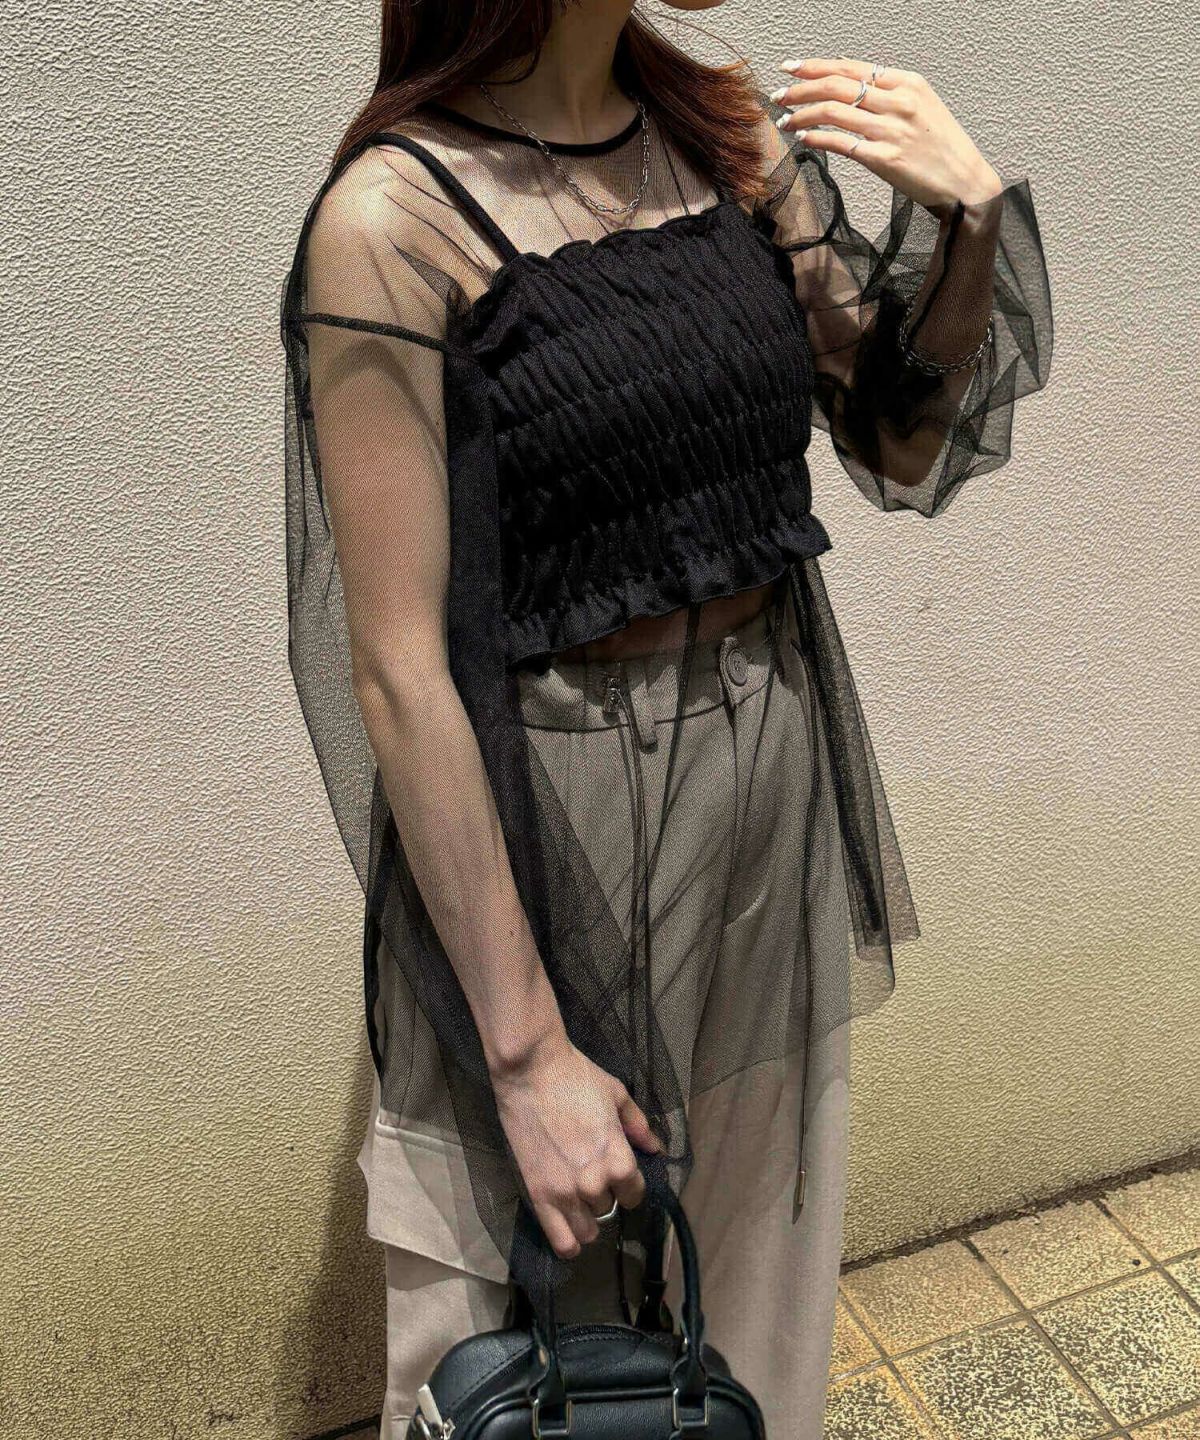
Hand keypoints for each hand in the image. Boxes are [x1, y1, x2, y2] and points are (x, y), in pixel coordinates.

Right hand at [491, 1029, 663, 1258]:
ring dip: (587, 1217)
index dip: (630, 1185)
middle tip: (592, 1175)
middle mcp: (595, 1183)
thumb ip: (638, 1126)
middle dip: (605, 1194)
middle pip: (609, 1209)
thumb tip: (655, 1149)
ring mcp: (565, 1193)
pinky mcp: (539, 1195)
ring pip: (587, 1230)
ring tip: (579, 1200)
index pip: (635, 1194)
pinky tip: (570, 1233)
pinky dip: (569, 1244)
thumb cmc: (576, 1077)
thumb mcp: (617, 1096)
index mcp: (619, 1159)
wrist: (530, 1072)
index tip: (620, 1176)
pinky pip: (560, 1240)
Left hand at [771, 56, 1003, 214]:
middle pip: (837, 85)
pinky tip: (803, 138)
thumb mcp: (921, 106)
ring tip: (785, 120)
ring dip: (803, 115)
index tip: (791, 68)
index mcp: (907, 83)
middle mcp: (898, 102)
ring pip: (834, 112)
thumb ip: (888, 95)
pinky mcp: (885, 159)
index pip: (851, 67)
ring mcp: (891, 131)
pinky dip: (818, 139)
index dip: (816, 66)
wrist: (964, 182)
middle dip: (801, 88)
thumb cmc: (940, 147)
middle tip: (778, 94)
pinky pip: (842, 144)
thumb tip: (849, 89)